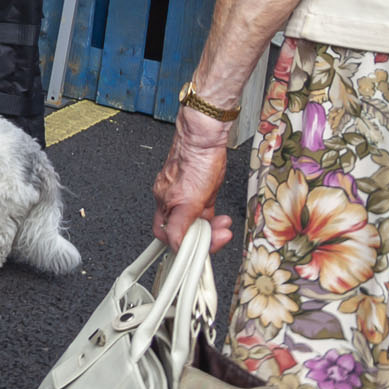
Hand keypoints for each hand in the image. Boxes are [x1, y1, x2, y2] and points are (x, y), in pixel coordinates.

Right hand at [151, 112, 233, 250]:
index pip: (167, 236)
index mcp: (165, 205)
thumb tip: (174, 246)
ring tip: (223, 224)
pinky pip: (200, 211)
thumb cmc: (198, 161)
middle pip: (183, 231)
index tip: (201, 250)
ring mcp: (183, 195)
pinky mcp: (195, 190)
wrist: (205, 138)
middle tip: (220, 235)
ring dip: (211, 227)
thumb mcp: (191, 201)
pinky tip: (220, 216)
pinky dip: (210, 217)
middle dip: (204, 237)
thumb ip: (180, 226)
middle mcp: (170, 200)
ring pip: (194, 222)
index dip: (184, 245)